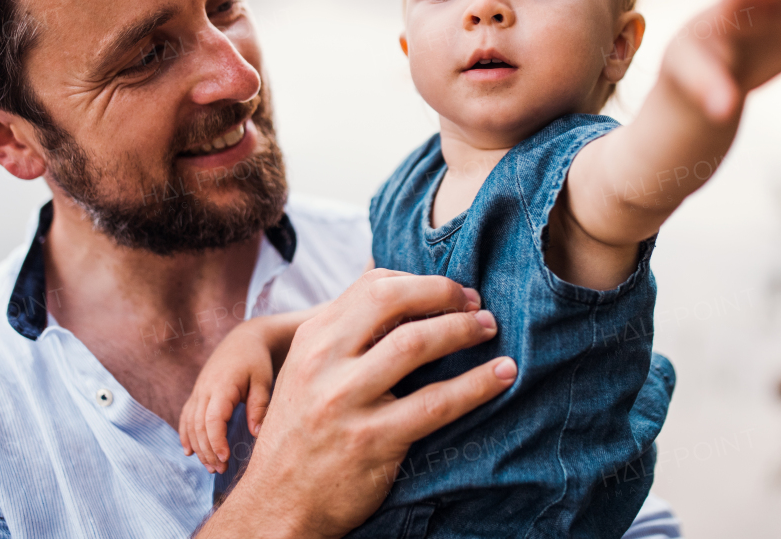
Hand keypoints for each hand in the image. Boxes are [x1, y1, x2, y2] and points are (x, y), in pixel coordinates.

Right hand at [178, 318, 275, 474]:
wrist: (243, 340)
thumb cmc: (256, 361)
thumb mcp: (263, 381)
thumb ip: (259, 406)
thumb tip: (256, 434)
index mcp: (222, 386)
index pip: (212, 419)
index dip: (216, 441)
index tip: (225, 458)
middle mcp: (205, 389)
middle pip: (198, 426)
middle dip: (207, 450)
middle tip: (221, 469)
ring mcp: (198, 391)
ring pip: (190, 424)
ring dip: (198, 447)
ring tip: (211, 467)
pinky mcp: (197, 393)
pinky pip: (186, 416)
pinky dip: (185, 434)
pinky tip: (189, 451)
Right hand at [198, 269, 515, 538]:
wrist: (278, 505)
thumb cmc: (302, 433)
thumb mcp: (307, 371)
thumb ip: (345, 331)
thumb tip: (387, 277)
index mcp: (312, 338)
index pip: (372, 285)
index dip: (420, 281)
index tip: (449, 291)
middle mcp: (324, 362)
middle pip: (391, 300)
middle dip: (442, 293)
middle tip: (475, 302)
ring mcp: (346, 401)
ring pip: (416, 344)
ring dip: (463, 330)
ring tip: (488, 329)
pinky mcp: (372, 440)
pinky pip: (436, 403)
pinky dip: (477, 384)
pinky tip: (503, 374)